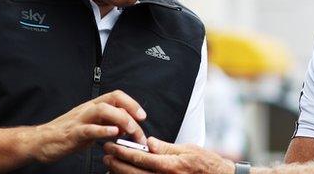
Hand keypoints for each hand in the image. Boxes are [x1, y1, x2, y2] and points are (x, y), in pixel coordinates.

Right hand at [27, 90, 146, 162]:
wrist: (42, 141)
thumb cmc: (68, 133)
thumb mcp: (93, 126)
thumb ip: (109, 124)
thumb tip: (128, 127)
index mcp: (94, 106)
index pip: (117, 96)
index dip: (132, 103)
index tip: (142, 117)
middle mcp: (88, 109)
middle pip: (113, 99)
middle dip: (131, 109)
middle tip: (141, 125)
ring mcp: (80, 120)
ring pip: (103, 109)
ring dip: (121, 118)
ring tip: (130, 130)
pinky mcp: (72, 133)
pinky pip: (89, 129)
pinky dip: (103, 130)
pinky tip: (113, 134)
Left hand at [103, 137, 234, 173]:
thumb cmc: (207, 164)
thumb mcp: (189, 150)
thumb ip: (166, 148)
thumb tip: (149, 142)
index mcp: (170, 166)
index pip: (141, 158)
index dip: (124, 152)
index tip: (113, 146)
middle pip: (133, 173)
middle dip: (117, 163)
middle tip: (105, 154)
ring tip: (110, 166)